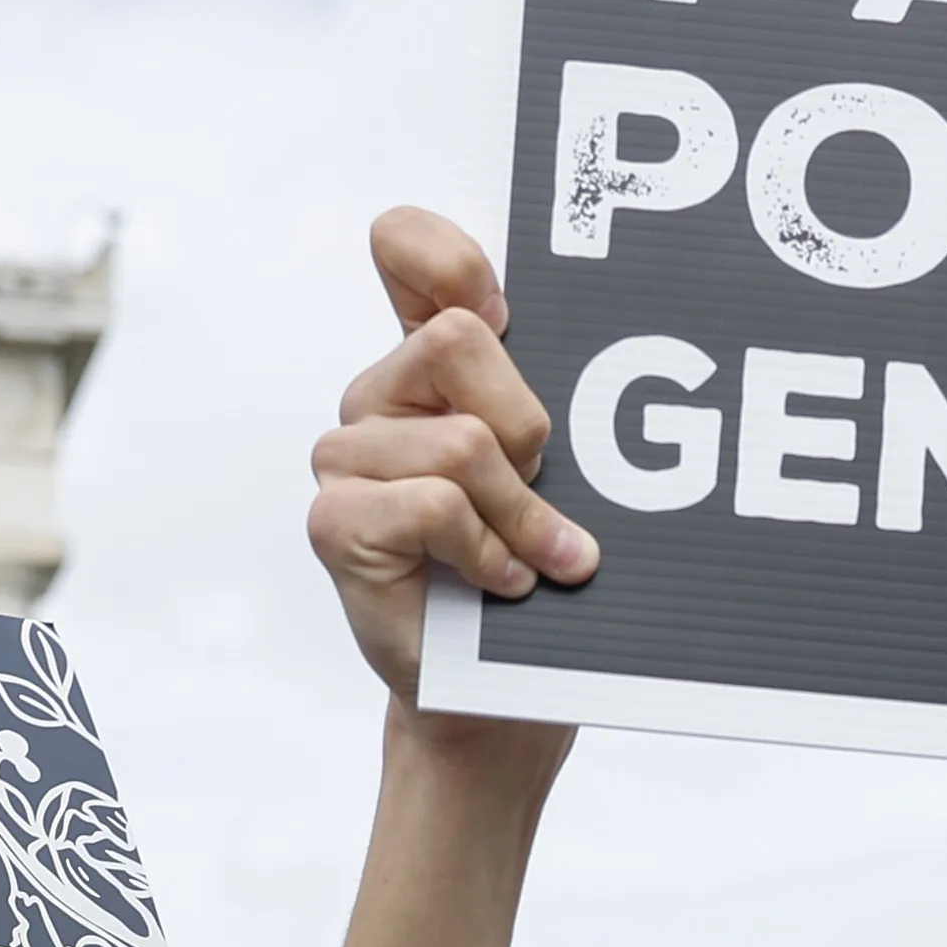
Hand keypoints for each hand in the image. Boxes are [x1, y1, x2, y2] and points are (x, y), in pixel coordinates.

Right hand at [310, 211, 602, 710]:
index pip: (407, 250)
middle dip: (526, 424)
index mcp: (428, 364)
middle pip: (457, 340)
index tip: (505, 306)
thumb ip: (552, 396)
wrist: (494, 696)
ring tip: (536, 562)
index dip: (447, 254)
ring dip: (521, 513)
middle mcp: (380, 398)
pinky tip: (502, 583)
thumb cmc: (532, 577)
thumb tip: (610, 342)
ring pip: (460, 442)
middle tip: (540, 487)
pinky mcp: (336, 520)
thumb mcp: (560, 472)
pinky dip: (486, 550)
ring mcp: (347, 457)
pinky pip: (433, 504)